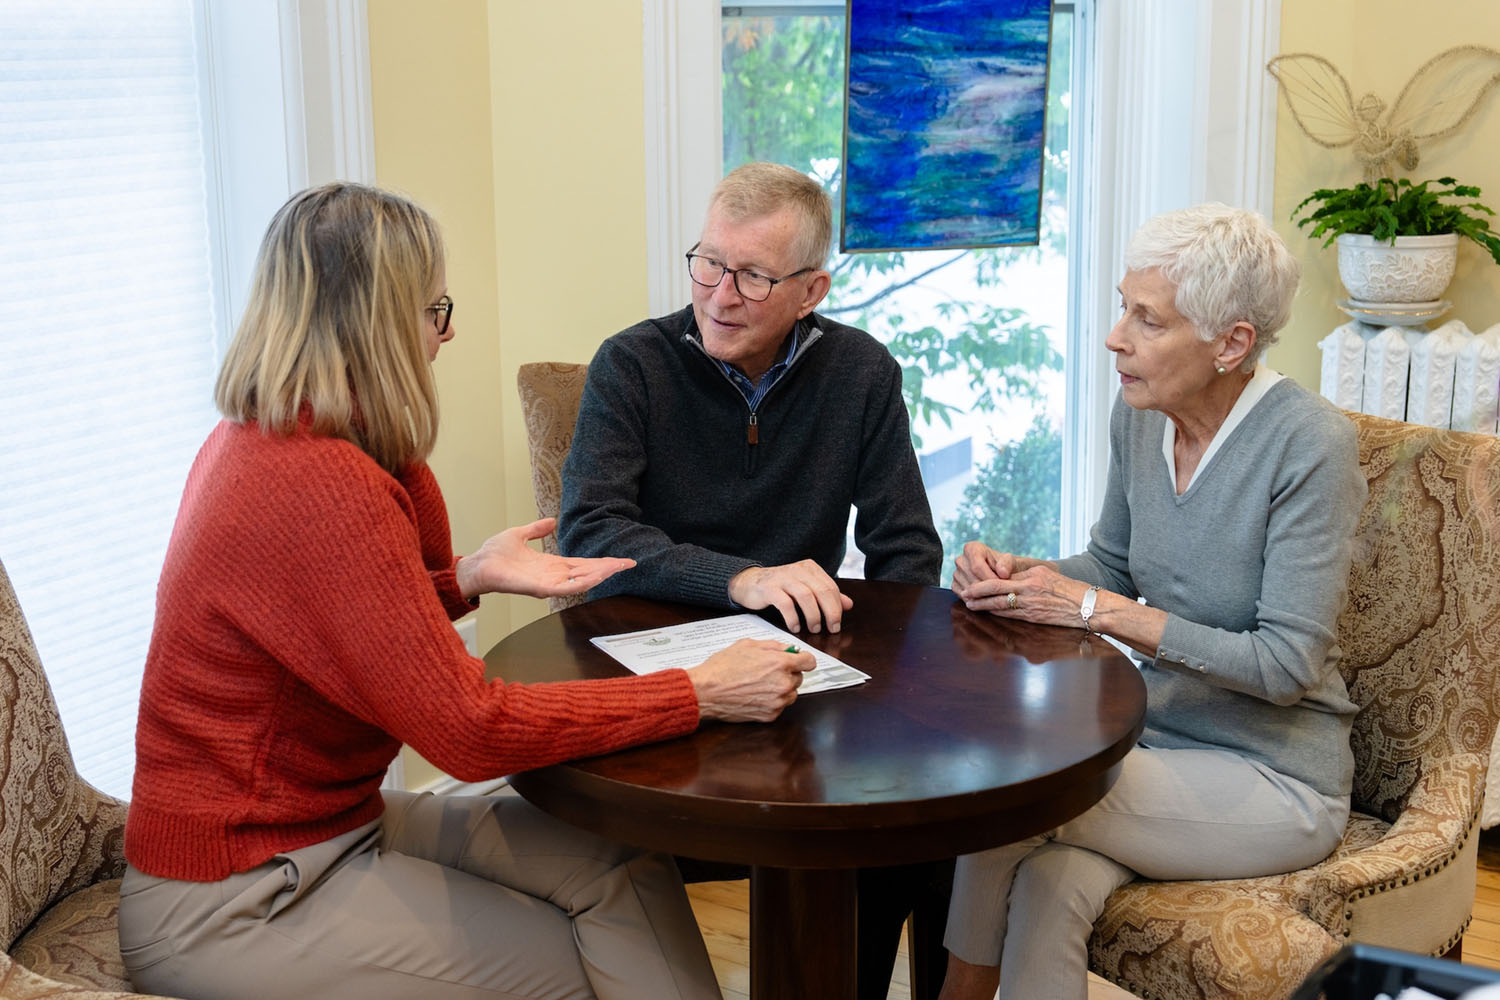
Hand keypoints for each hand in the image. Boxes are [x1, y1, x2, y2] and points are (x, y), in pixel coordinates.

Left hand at [455, 518, 634, 599]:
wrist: (476, 565)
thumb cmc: (492, 555)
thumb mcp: (519, 535)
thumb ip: (536, 529)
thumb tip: (551, 521)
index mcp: (550, 564)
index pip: (581, 564)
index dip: (600, 562)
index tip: (618, 559)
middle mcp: (552, 576)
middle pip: (586, 573)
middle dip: (608, 569)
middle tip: (629, 563)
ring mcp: (546, 584)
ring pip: (580, 581)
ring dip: (600, 575)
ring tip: (618, 567)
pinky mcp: (538, 589)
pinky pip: (564, 588)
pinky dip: (580, 583)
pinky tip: (595, 577)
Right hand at [687, 639, 815, 722]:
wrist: (706, 691)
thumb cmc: (723, 666)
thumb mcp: (748, 645)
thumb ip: (774, 645)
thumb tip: (789, 649)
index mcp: (780, 663)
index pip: (810, 662)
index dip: (803, 659)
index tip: (799, 660)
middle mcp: (783, 684)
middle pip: (800, 678)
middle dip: (788, 673)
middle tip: (769, 670)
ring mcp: (777, 702)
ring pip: (791, 693)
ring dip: (782, 688)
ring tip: (761, 683)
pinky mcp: (770, 715)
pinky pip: (780, 706)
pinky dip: (772, 701)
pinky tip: (755, 694)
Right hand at [728, 560, 852, 632]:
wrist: (749, 582)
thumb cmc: (780, 588)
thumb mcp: (805, 589)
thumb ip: (826, 596)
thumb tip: (848, 604)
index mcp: (809, 568)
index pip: (830, 587)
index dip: (836, 607)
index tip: (837, 624)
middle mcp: (798, 570)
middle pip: (821, 590)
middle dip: (830, 612)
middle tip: (831, 628)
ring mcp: (783, 577)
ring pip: (805, 596)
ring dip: (813, 615)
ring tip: (813, 628)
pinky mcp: (769, 588)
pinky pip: (785, 604)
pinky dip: (793, 617)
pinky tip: (795, 627)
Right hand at [951, 542, 1017, 599]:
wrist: (1001, 574)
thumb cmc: (1006, 566)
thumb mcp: (1011, 562)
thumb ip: (1008, 564)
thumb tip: (1003, 573)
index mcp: (972, 548)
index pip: (977, 567)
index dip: (990, 578)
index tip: (1002, 584)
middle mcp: (961, 560)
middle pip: (972, 579)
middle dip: (988, 589)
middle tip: (1001, 593)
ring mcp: (956, 573)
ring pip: (968, 590)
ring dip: (983, 596)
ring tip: (997, 595)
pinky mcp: (955, 585)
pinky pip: (964, 597)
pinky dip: (976, 601)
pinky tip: (988, 599)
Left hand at [959, 563, 1096, 629]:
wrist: (1088, 606)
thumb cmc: (1069, 588)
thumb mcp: (1047, 574)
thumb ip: (1025, 576)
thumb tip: (1006, 578)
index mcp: (1032, 578)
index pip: (1000, 581)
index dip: (982, 585)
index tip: (970, 586)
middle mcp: (1030, 592)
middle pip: (997, 594)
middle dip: (978, 596)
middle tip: (964, 597)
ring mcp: (1032, 607)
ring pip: (1001, 607)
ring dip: (984, 607)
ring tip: (971, 606)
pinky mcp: (1035, 619)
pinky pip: (1012, 616)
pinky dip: (998, 614)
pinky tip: (990, 613)